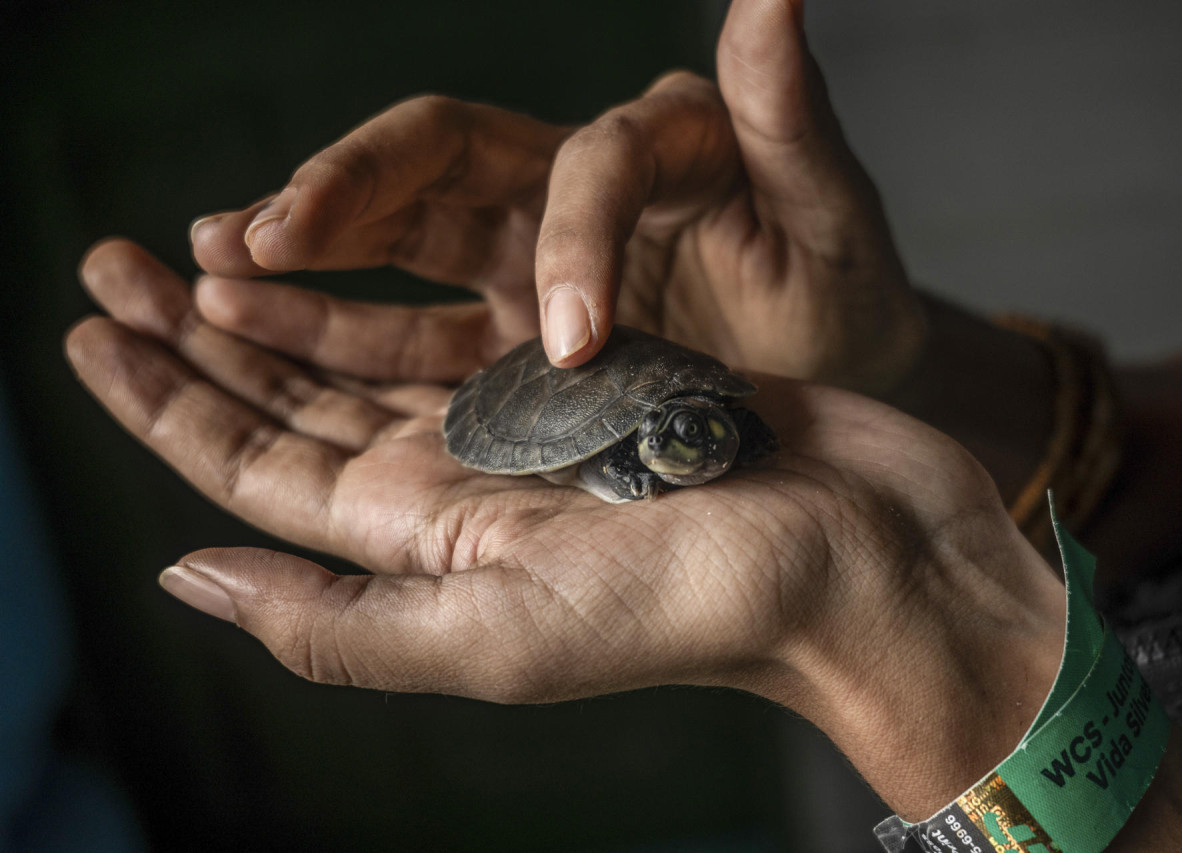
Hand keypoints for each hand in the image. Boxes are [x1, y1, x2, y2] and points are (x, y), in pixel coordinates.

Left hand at [68, 239, 1061, 820]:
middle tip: (110, 260)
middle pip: (296, 406)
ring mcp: (523, 426)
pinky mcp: (589, 370)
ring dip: (286, 301)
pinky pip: (462, 314)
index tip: (88, 328)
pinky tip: (354, 247)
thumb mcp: (497, 634)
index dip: (166, 404)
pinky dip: (398, 278)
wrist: (855, 552)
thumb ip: (337, 623)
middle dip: (200, 338)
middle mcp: (459, 489)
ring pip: (369, 354)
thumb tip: (181, 575)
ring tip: (205, 240)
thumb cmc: (695, 602)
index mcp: (423, 548)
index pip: (256, 472)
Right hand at [189, 0, 923, 394]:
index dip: (575, 240)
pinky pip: (410, 324)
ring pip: (402, 234)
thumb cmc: (843, 294)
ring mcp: (529, 258)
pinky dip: (334, 323)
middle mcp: (574, 187)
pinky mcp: (508, 331)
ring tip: (213, 259)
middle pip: (443, 158)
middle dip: (355, 191)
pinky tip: (250, 320)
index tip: (573, 340)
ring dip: (309, 246)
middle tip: (264, 232)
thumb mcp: (833, 214)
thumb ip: (790, 116)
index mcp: (659, 145)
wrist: (836, 381)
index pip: (589, 164)